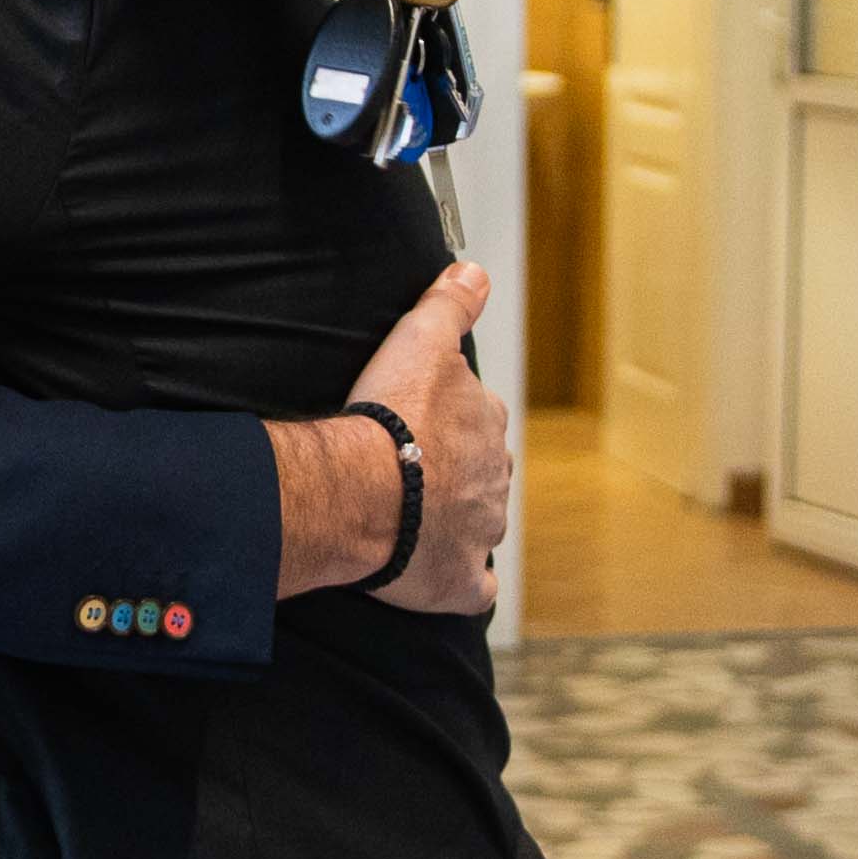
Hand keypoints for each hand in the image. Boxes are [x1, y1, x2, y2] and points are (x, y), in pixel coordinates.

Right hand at [354, 262, 505, 616]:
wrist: (364, 490)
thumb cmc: (387, 419)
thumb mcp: (420, 340)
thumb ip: (451, 305)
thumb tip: (474, 270)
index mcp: (486, 426)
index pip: (479, 417)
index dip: (449, 420)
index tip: (418, 422)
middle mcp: (493, 479)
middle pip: (480, 472)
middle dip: (455, 473)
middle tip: (410, 472)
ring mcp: (481, 533)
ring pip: (478, 525)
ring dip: (455, 523)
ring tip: (414, 520)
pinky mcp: (459, 581)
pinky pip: (472, 588)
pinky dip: (462, 585)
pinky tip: (444, 578)